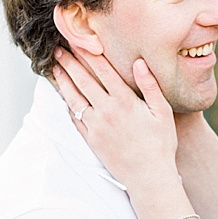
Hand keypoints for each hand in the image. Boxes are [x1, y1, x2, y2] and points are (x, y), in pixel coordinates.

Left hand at [52, 49, 181, 201]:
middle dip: (70, 63)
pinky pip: (74, 118)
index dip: (90, 54)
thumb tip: (138, 62)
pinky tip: (61, 96)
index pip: (103, 70)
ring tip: (53, 68)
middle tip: (58, 49)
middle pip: (84, 81)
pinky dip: (66, 104)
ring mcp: (96, 126)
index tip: (79, 41)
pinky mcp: (90, 140)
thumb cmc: (161, 144)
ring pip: (74, 98)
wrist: (149, 177)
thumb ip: (150, 86)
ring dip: (63, 81)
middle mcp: (107, 111)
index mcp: (125, 101)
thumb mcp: (163, 112)